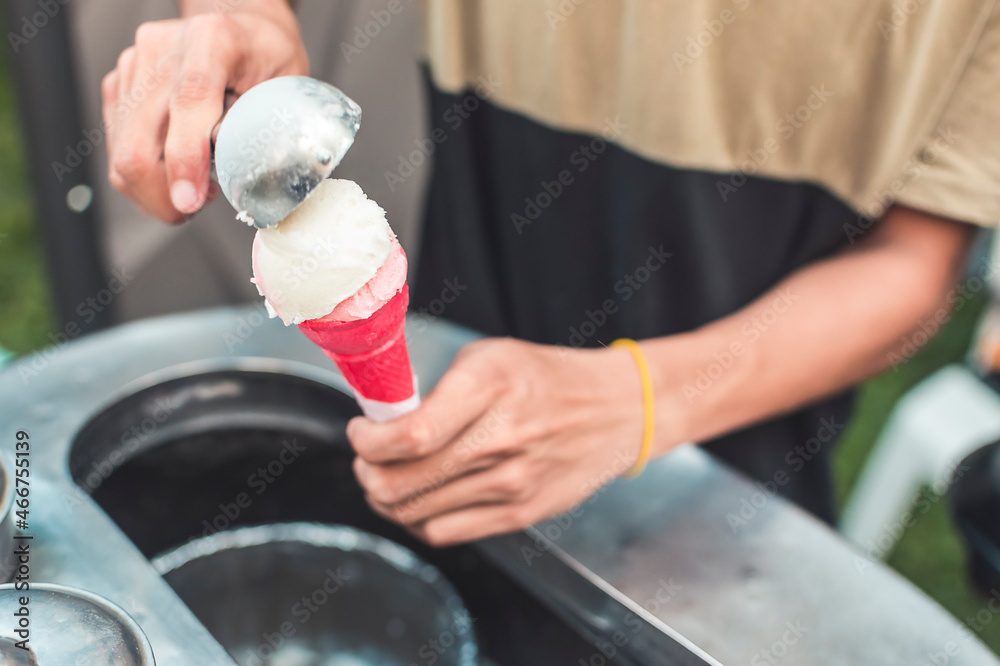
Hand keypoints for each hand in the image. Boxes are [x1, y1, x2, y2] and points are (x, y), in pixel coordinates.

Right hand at [101, 3, 307, 221]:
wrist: (237, 23)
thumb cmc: (266, 56)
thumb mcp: (285, 86)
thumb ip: (261, 125)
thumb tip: (240, 171)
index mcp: (212, 40)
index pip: (189, 101)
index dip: (185, 159)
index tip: (189, 201)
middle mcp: (162, 50)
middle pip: (139, 141)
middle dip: (162, 196)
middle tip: (194, 209)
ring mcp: (134, 67)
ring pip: (123, 153)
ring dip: (154, 192)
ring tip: (193, 190)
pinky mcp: (118, 86)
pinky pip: (118, 147)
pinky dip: (145, 176)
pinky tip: (177, 171)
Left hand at [347, 338, 648, 545]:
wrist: (616, 410)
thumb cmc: (546, 379)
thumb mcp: (490, 357)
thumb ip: (438, 389)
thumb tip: (383, 420)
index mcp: (489, 386)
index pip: (409, 435)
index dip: (367, 441)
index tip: (361, 431)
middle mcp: (500, 438)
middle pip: (400, 482)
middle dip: (366, 472)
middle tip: (369, 458)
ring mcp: (512, 482)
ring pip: (413, 514)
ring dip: (387, 499)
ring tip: (392, 477)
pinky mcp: (521, 513)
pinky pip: (444, 533)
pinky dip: (419, 520)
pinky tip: (424, 498)